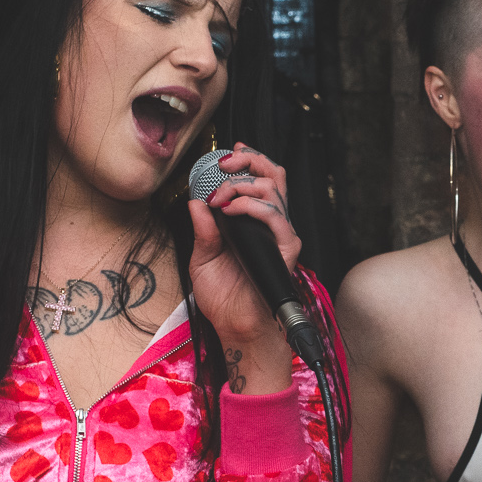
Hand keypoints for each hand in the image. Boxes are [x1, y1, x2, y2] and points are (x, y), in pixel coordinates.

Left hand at [187, 143, 298, 391]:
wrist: (235, 326)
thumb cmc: (223, 297)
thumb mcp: (203, 257)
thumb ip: (203, 228)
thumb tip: (196, 201)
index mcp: (254, 223)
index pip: (262, 181)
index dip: (249, 161)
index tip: (227, 154)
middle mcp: (270, 226)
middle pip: (274, 177)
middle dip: (248, 162)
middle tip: (224, 166)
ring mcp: (279, 237)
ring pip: (274, 191)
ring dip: (243, 184)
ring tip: (221, 196)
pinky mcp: (285, 251)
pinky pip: (276, 218)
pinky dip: (252, 207)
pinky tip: (231, 210)